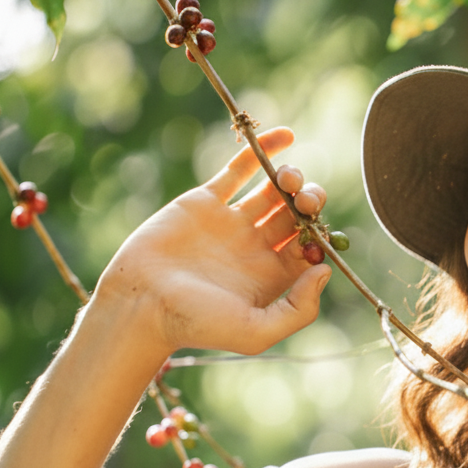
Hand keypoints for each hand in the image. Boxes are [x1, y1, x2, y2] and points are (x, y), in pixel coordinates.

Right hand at [94, 127, 330, 354]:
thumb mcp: (256, 332)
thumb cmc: (196, 325)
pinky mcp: (205, 201)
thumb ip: (299, 310)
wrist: (142, 303)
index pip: (311, 247)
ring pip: (272, 191)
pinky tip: (286, 135)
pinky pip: (238, 170)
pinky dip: (262, 151)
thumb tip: (325, 271)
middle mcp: (254, 248)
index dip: (322, 234)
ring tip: (288, 178)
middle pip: (296, 216)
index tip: (319, 231)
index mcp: (271, 277)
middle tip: (306, 201)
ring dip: (291, 178)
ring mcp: (230, 222)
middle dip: (310, 202)